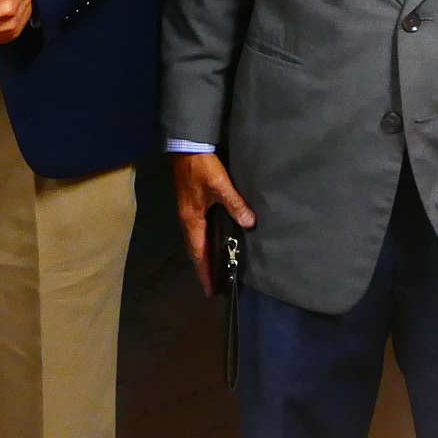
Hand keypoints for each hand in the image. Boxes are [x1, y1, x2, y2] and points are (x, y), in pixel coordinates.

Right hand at [172, 153, 254, 295]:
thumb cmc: (202, 168)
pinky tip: (212, 240)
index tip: (210, 290)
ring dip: (202, 254)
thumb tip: (250, 223)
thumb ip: (235, 204)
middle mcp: (187, 219)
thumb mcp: (220, 186)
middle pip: (194, 250)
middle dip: (203, 267)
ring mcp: (187, 211)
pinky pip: (196, 230)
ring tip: (213, 267)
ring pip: (194, 240)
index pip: (198, 253)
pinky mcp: (190, 204)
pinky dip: (203, 241)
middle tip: (213, 284)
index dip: (205, 272)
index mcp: (192, 220)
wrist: (187, 146)